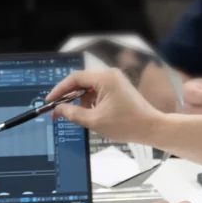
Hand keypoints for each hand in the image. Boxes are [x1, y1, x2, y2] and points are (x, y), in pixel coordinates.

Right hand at [48, 68, 164, 142]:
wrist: (151, 127)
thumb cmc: (127, 124)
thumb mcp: (95, 121)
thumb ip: (73, 113)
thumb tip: (58, 109)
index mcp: (104, 78)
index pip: (74, 78)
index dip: (59, 90)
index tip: (50, 101)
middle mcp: (109, 75)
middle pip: (81, 81)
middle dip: (68, 96)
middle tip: (57, 109)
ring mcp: (115, 80)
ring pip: (89, 87)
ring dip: (80, 100)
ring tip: (77, 115)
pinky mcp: (118, 88)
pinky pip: (98, 91)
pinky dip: (91, 101)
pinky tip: (90, 114)